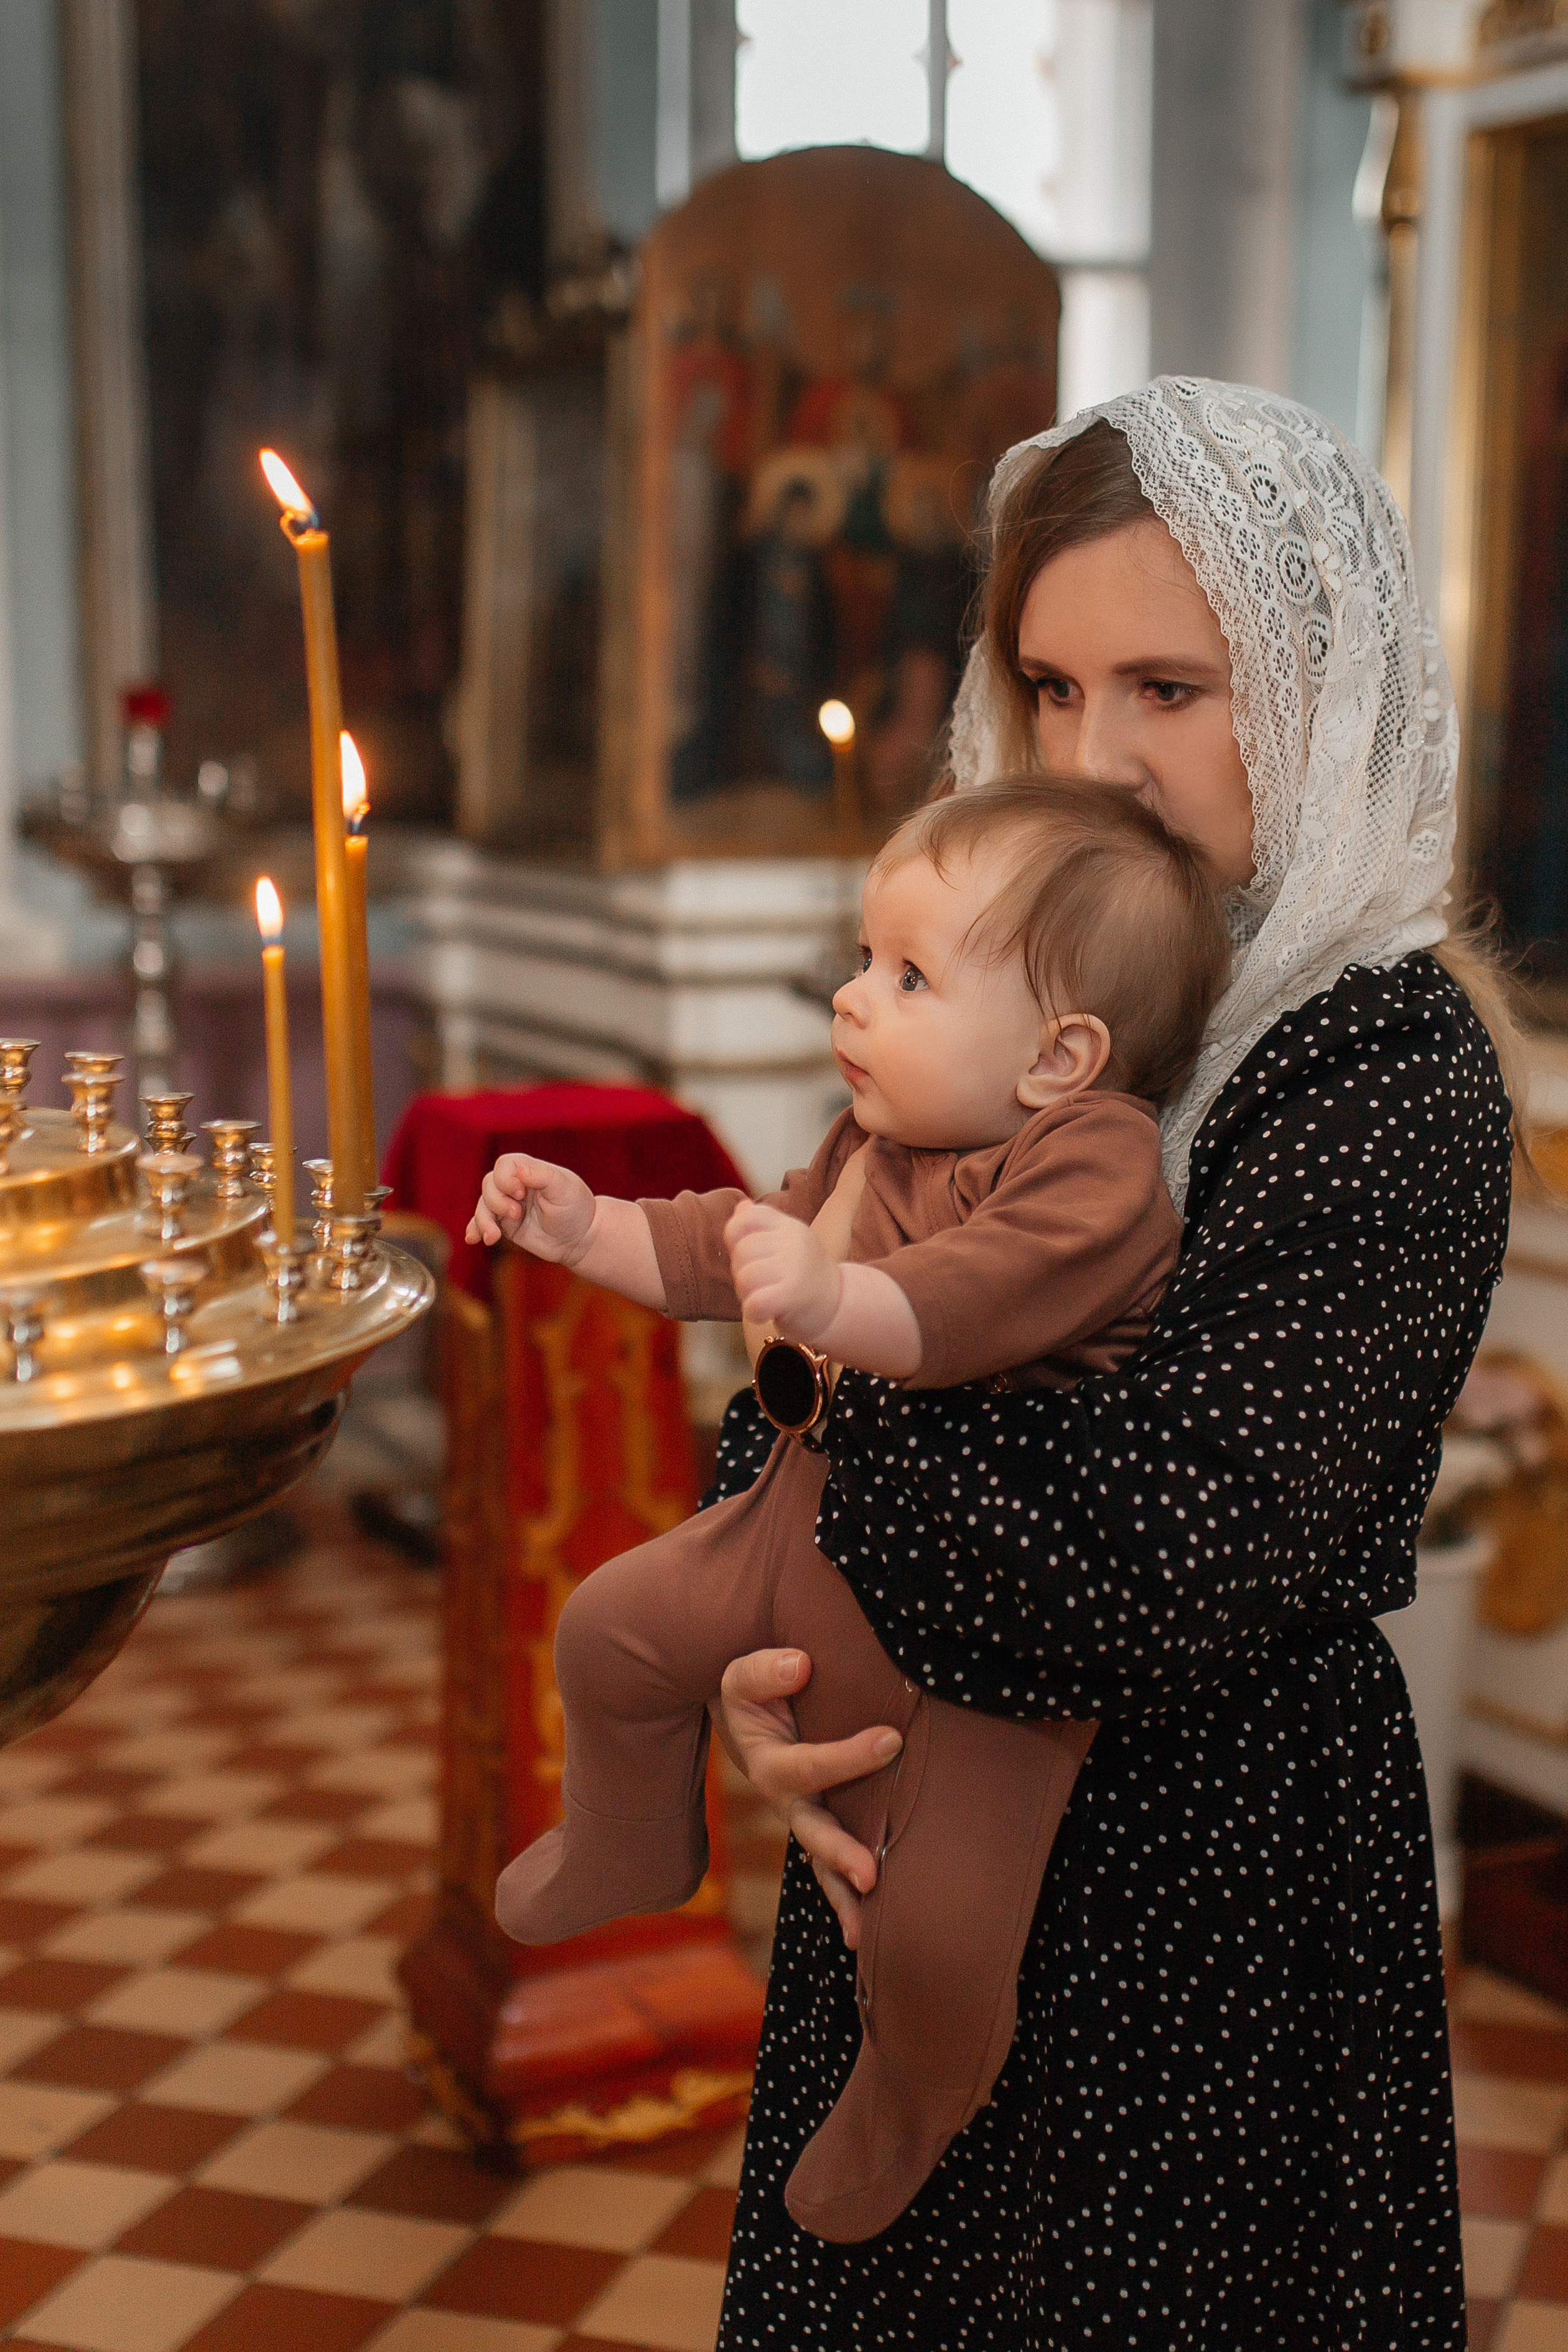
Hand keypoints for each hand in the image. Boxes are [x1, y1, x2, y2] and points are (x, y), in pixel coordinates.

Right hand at [465, 1153, 595, 1261]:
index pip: (504, 1165)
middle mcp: (515, 1185)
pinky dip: (475, 1229)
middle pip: (489, 1185)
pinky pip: (483, 1224)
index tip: (521, 1194)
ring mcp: (508, 1205)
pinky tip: (473, 1239)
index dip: (505, 1180)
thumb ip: (542, 1175)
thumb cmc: (576, 1208)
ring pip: (483, 1206)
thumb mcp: (564, 1189)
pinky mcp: (505, 1225)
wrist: (580, 1239)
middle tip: (517, 1214)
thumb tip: (519, 1169)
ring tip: (493, 1237)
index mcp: (529, 1169)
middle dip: (497, 1201)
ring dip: (484, 1220)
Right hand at [709, 1649, 900, 1950]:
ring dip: (844, 1894)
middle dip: (840, 1855)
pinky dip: (848, 1895)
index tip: (893, 1739)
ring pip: (822, 1862)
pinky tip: (873, 1927)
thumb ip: (765, 1671)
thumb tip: (801, 1666)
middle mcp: (786, 1802)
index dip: (849, 1756)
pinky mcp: (824, 1823)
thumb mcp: (742, 1675)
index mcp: (768, 1764)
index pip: (809, 1765)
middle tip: (871, 1875)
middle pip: (812, 1833)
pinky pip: (834, 1863)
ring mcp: (804, 1819)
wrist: (748, 1714)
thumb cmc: (752, 1692)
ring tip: (869, 1933)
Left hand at [724, 1200, 841, 1346]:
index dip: (734, 1237)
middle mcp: (793, 1241)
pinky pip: (754, 1302)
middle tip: (759, 1283)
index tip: (748, 1254)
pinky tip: (765, 1313)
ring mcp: (795, 1266)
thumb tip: (740, 1207)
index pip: (745, 1218)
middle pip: (741, 1251)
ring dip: (746, 1294)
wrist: (837, 1304)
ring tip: (763, 1296)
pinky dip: (753, 1313)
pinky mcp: (793, 1294)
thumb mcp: (786, 1242)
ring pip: (745, 1277)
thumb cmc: (803, 1274)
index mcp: (787, 1226)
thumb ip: (760, 1226)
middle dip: (740, 1272)